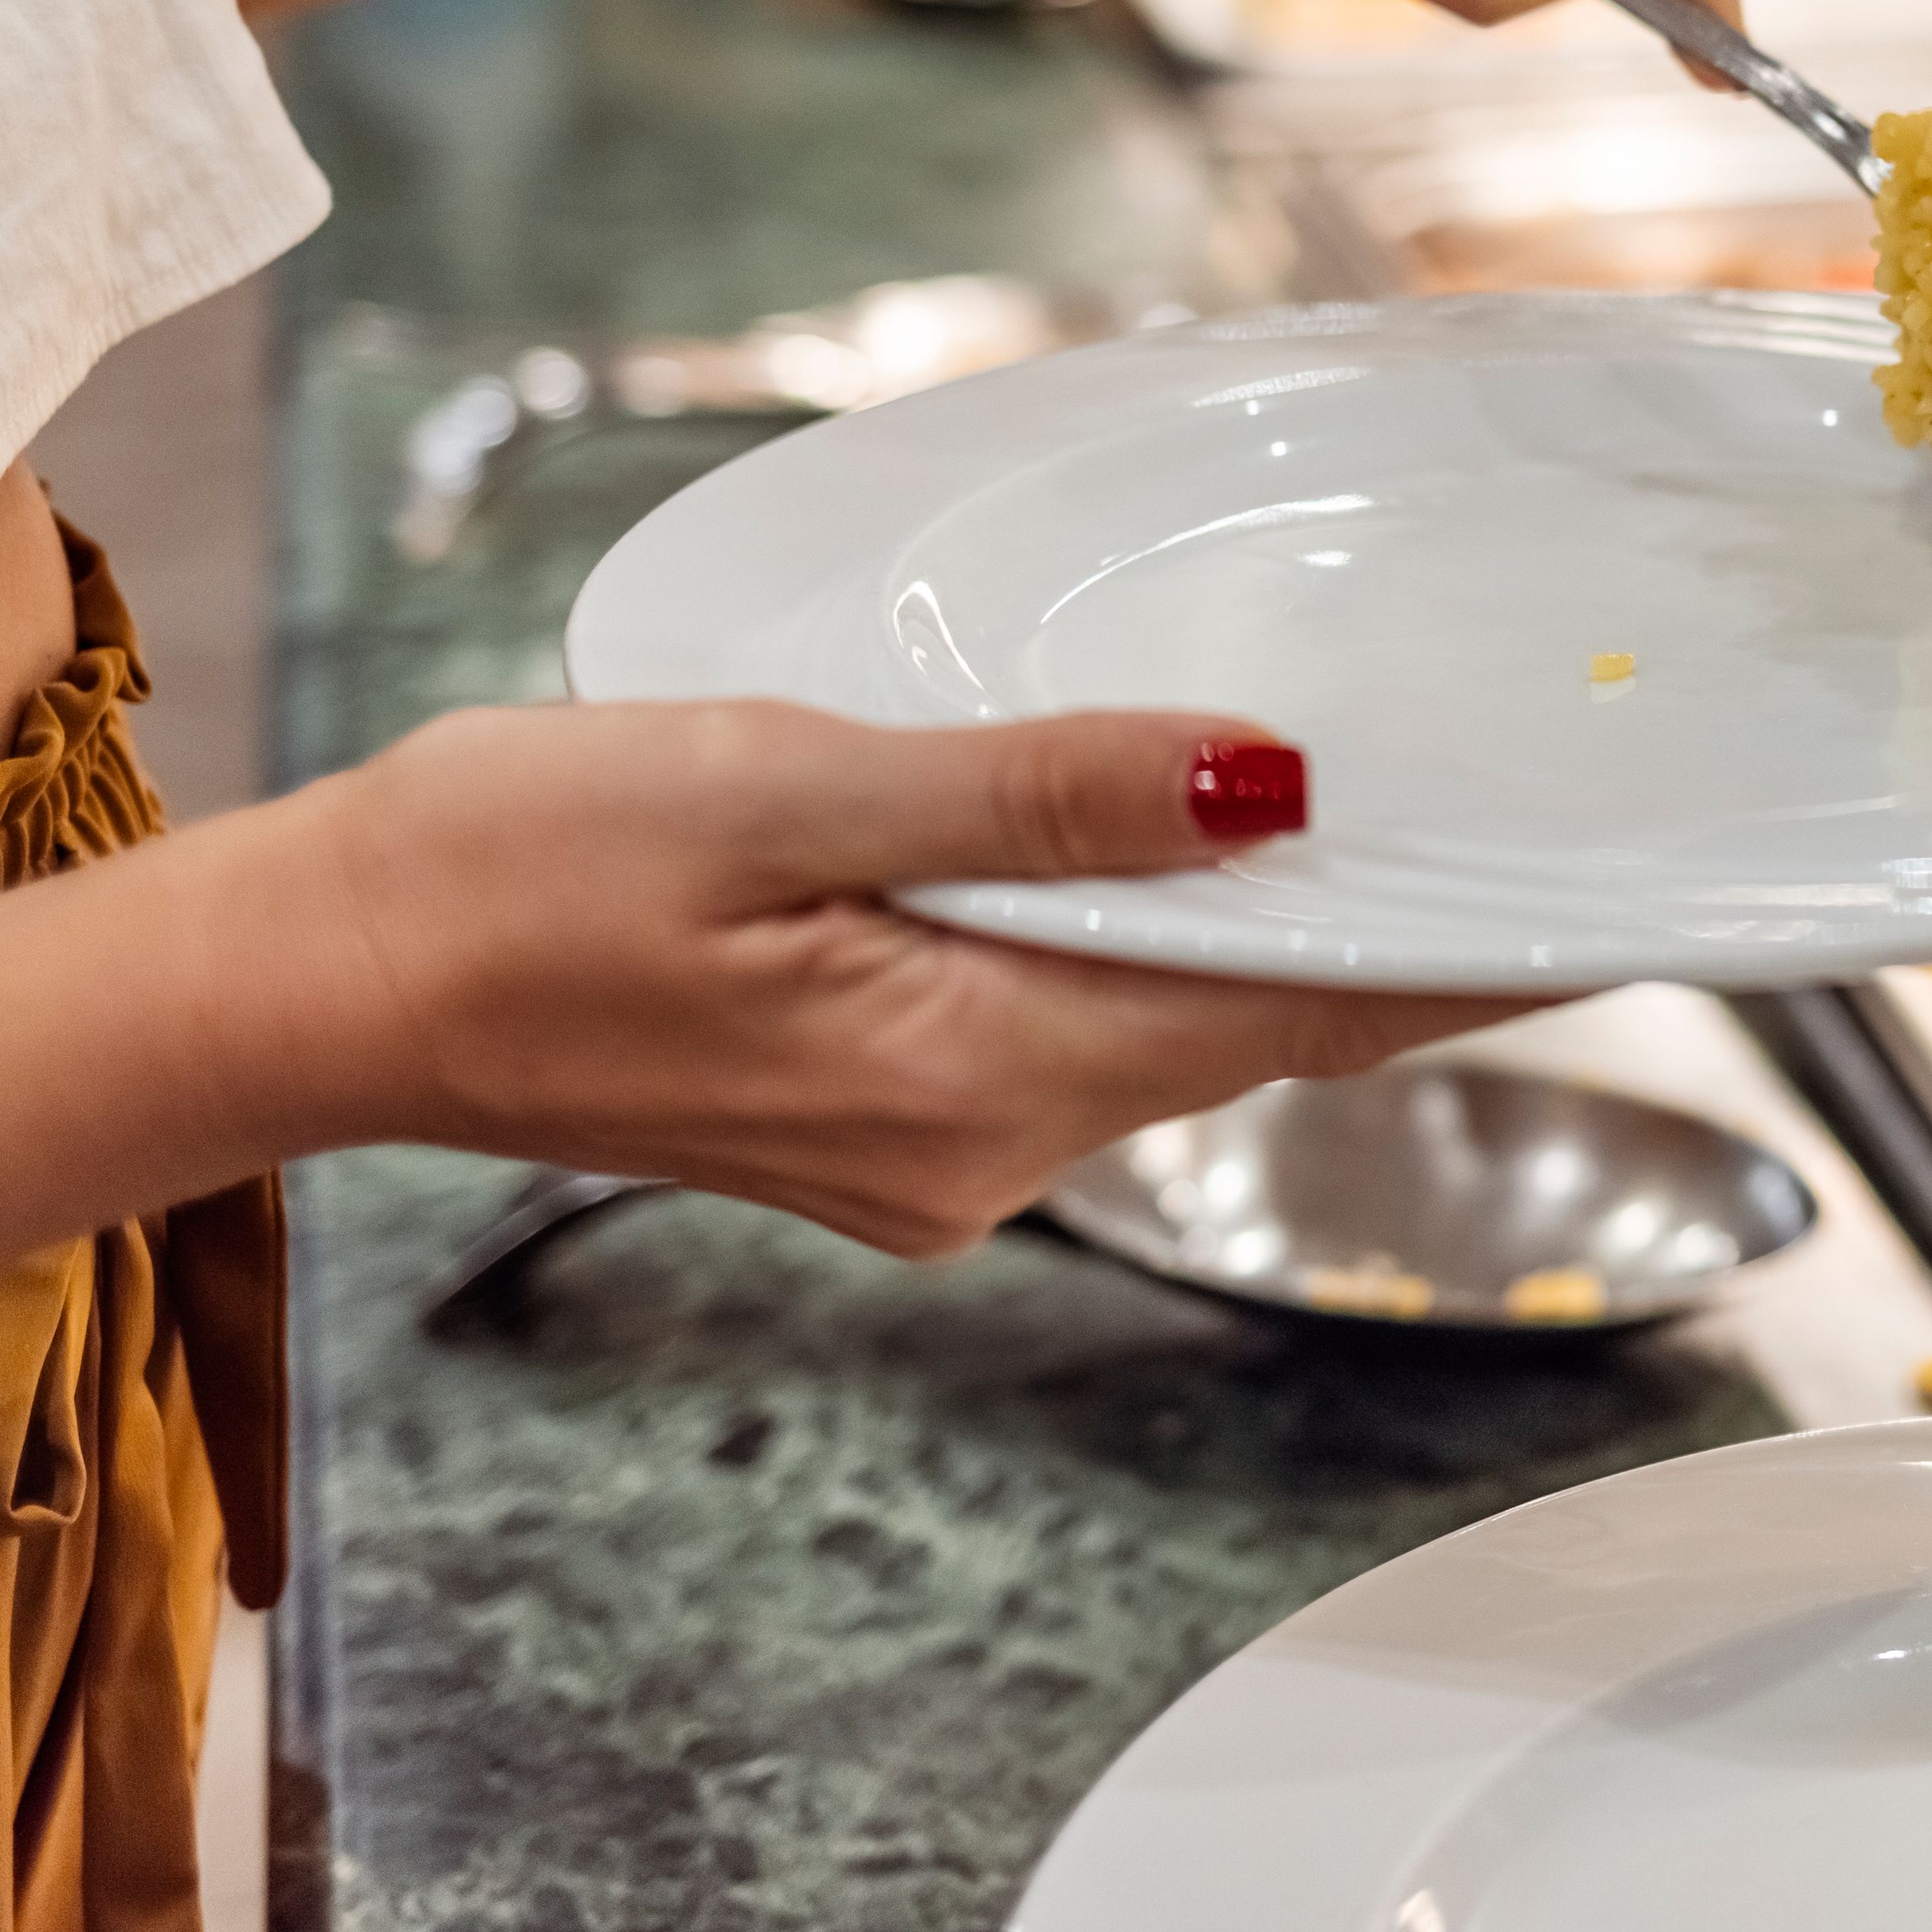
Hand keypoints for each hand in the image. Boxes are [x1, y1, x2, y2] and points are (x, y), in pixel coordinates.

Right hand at [265, 699, 1497, 1256]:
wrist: (322, 977)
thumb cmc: (510, 873)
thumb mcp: (789, 787)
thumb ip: (1035, 794)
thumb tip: (1258, 780)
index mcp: (978, 1078)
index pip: (1306, 1010)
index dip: (1467, 944)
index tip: (1610, 888)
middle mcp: (980, 1151)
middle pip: (1257, 1024)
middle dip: (1392, 923)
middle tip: (1526, 801)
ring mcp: (929, 1149)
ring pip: (1168, 1023)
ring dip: (1267, 923)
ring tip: (1391, 804)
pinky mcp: (877, 1111)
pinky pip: (1070, 1020)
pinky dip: (1146, 937)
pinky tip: (1178, 847)